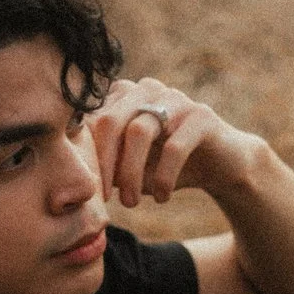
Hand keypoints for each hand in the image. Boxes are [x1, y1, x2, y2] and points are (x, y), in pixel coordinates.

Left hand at [83, 76, 266, 209]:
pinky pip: (175, 146)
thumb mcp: (130, 166)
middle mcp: (147, 90)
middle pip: (110, 121)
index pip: (92, 120)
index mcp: (123, 96)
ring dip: (132, 174)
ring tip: (133, 203)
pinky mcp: (202, 116)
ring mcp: (176, 98)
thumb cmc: (166, 166)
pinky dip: (164, 177)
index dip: (87, 157)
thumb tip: (72, 181)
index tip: (89, 191)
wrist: (221, 165)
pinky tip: (163, 197)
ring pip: (139, 131)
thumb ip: (104, 164)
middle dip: (105, 165)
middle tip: (107, 199)